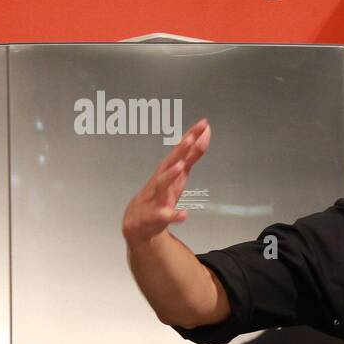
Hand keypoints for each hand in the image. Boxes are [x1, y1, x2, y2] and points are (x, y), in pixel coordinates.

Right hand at [122, 118, 211, 242]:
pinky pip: (166, 215)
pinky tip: (183, 214)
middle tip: (191, 137)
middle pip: (170, 162)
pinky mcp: (157, 215)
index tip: (204, 123)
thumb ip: (193, 156)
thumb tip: (205, 135)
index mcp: (170, 170)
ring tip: (180, 167)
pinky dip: (175, 215)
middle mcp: (162, 180)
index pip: (182, 150)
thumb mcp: (180, 173)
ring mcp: (158, 197)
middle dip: (180, 150)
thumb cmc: (161, 193)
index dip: (192, 136)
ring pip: (162, 184)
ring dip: (171, 175)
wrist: (139, 221)